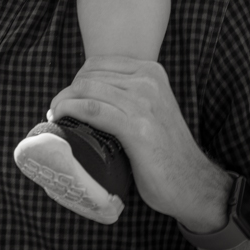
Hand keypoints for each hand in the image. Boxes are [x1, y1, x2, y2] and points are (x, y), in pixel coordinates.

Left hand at [49, 56, 230, 231]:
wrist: (193, 184)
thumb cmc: (165, 151)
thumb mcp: (151, 109)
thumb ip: (127, 95)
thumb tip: (86, 92)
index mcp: (151, 72)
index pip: (97, 64)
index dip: (76, 80)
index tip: (67, 99)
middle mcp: (148, 81)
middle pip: (88, 76)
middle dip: (67, 92)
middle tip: (58, 111)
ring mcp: (143, 102)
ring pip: (86, 89)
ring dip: (62, 102)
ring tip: (56, 116)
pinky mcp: (136, 127)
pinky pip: (91, 109)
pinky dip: (69, 111)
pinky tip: (61, 119)